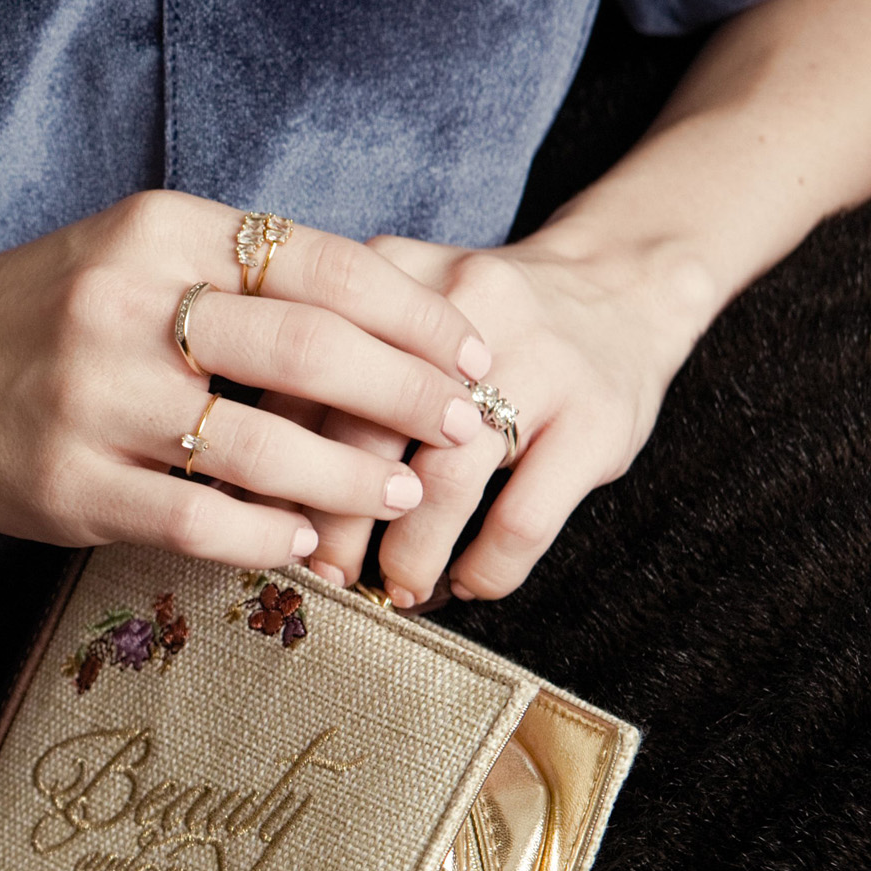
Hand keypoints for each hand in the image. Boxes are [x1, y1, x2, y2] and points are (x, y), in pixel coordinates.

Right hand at [0, 191, 495, 569]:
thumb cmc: (43, 314)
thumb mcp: (135, 252)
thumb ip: (240, 272)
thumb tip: (381, 310)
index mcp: (160, 232)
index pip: (319, 265)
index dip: (410, 313)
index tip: (470, 348)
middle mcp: (128, 308)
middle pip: (306, 352)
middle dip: (405, 394)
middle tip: (463, 425)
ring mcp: (95, 402)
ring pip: (259, 447)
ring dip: (348, 478)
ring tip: (403, 492)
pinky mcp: (71, 485)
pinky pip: (195, 518)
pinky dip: (265, 534)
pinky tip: (308, 541)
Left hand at [295, 228, 707, 606]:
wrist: (624, 282)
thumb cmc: (486, 326)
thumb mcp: (405, 314)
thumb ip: (330, 369)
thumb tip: (247, 476)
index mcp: (394, 280)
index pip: (306, 381)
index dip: (277, 466)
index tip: (266, 523)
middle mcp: (462, 310)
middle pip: (368, 432)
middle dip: (335, 521)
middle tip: (324, 573)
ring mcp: (538, 361)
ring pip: (448, 481)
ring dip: (410, 555)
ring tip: (396, 590)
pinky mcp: (596, 418)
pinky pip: (524, 517)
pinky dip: (488, 567)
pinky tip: (470, 583)